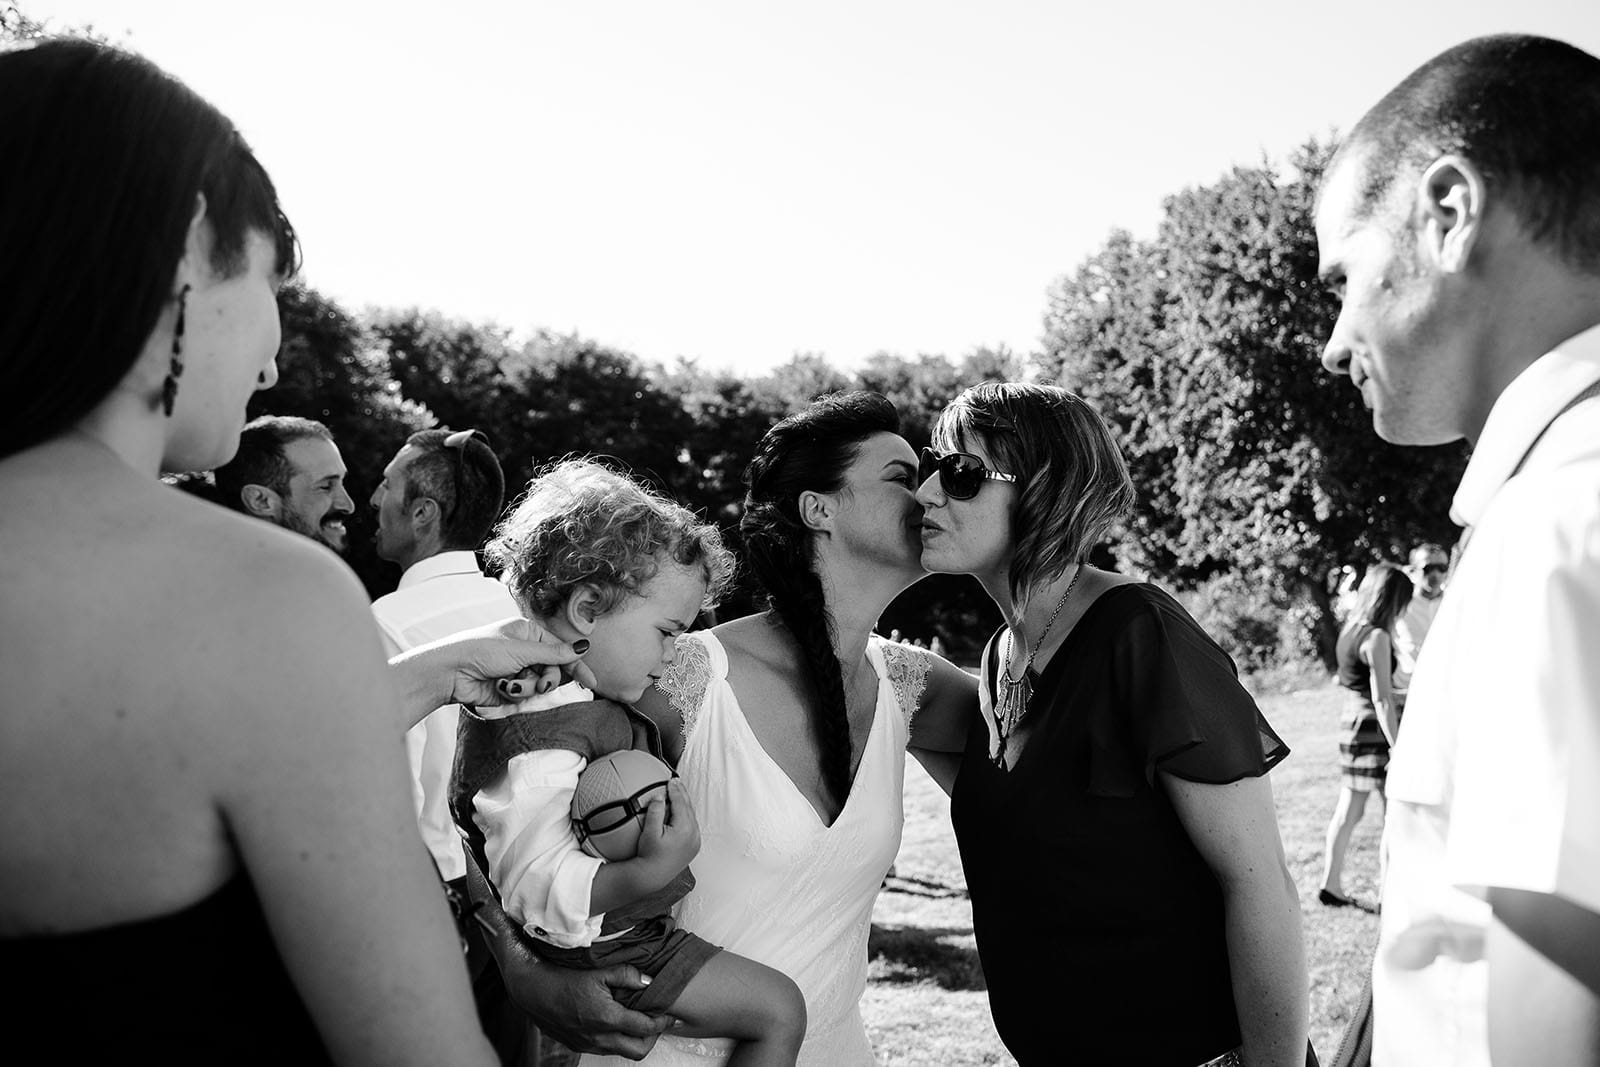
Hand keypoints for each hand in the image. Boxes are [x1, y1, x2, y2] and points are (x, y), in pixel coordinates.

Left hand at [389, 616, 596, 727]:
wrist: (451, 672)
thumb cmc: (481, 650)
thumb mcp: (522, 650)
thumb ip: (554, 654)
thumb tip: (582, 647)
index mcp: (528, 633)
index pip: (560, 650)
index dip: (576, 666)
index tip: (591, 683)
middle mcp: (524, 650)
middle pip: (552, 670)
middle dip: (546, 679)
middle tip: (540, 684)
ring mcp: (516, 669)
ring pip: (538, 685)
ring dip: (526, 687)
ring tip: (510, 684)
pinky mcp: (507, 687)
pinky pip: (524, 695)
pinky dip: (514, 693)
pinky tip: (500, 687)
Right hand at [466, 850, 668, 1057]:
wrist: (530, 989)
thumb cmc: (563, 976)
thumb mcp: (599, 970)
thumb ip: (628, 975)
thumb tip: (650, 981)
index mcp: (606, 1018)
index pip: (645, 1027)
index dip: (662, 1022)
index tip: (669, 1014)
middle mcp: (598, 1037)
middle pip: (638, 1050)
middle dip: (652, 1038)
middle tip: (657, 1021)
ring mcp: (587, 1044)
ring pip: (621, 1052)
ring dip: (634, 1040)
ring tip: (638, 1021)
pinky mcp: (577, 1045)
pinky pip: (604, 1049)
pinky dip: (616, 1040)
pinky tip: (615, 1022)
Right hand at [636, 777, 699, 873]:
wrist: (653, 875)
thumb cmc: (648, 855)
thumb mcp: (649, 832)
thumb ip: (655, 812)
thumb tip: (660, 796)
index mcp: (684, 829)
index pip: (681, 803)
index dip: (676, 790)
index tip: (671, 781)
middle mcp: (693, 834)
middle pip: (689, 808)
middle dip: (682, 794)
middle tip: (676, 782)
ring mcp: (695, 841)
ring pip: (692, 816)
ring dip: (685, 804)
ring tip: (679, 793)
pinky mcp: (694, 846)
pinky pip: (692, 825)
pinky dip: (687, 815)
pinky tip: (680, 811)